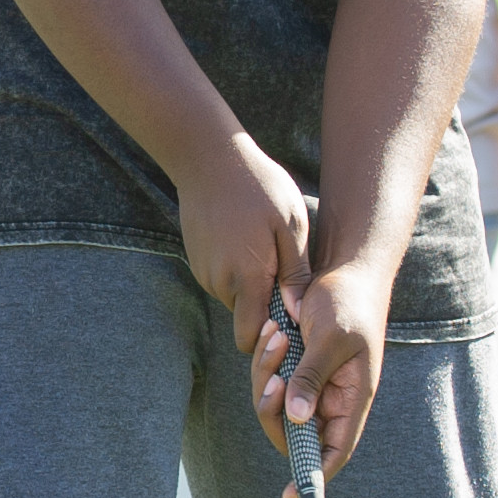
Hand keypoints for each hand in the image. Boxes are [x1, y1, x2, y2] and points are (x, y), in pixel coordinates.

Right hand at [176, 135, 314, 351]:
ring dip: (252, 288)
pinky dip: (237, 273)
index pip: (249, 336)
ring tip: (270, 253)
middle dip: (265, 310)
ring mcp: (204, 272)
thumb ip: (295, 274)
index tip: (290, 321)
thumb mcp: (291, 224)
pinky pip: (222, 281)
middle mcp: (219, 281)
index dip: (269, 338)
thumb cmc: (259, 186)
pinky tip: (249, 243)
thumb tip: (300, 314)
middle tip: (287, 278)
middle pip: (245, 319)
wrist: (208, 158)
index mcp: (246, 277)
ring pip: (234, 299)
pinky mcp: (197, 261)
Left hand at [253, 257, 396, 487]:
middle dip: (274, 408)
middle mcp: (333, 397)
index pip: (334, 451)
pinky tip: (272, 330)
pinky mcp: (297, 366)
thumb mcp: (331, 338)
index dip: (314, 475)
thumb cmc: (349, 301)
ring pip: (276, 405)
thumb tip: (297, 418)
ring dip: (266, 375)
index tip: (290, 494)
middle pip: (294, 431)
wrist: (347, 268)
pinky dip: (265, 360)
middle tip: (271, 377)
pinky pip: (270, 379)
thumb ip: (312, 377)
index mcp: (353, 398)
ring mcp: (313, 383)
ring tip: (276, 335)